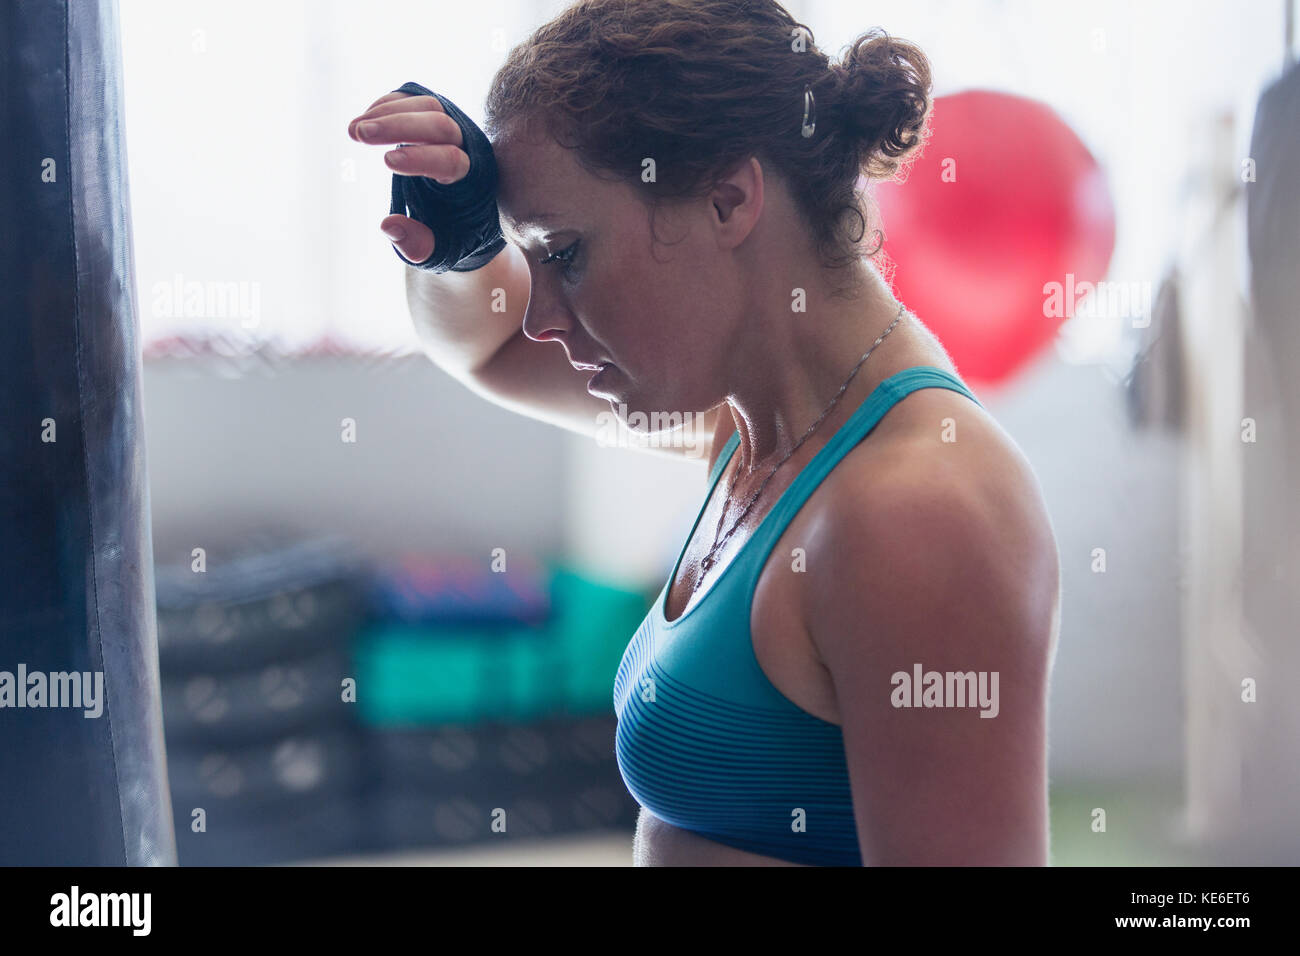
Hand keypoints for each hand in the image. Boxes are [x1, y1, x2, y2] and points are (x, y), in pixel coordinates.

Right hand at [348, 90, 469, 264]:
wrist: (464, 214)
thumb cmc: (451, 235)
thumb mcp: (438, 251)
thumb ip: (418, 245)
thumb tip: (389, 226)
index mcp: (472, 182)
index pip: (451, 161)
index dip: (420, 158)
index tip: (386, 161)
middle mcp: (469, 147)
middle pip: (440, 124)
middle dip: (399, 127)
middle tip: (360, 135)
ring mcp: (454, 126)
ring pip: (427, 105)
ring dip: (388, 113)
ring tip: (354, 131)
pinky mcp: (435, 115)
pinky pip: (415, 99)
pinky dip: (388, 104)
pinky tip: (363, 119)